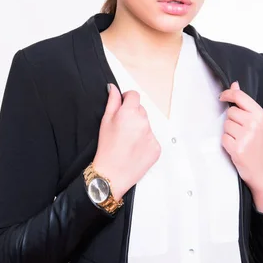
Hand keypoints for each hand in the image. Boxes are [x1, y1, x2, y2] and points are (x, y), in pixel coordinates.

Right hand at [93, 83, 160, 200]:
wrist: (112, 174)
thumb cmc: (106, 148)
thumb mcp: (105, 121)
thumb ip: (112, 102)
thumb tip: (113, 88)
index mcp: (130, 113)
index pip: (134, 95)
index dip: (127, 99)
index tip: (123, 106)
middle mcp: (144, 122)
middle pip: (141, 111)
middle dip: (133, 116)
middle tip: (122, 130)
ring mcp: (152, 135)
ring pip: (146, 125)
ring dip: (139, 129)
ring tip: (127, 142)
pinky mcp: (157, 147)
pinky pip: (152, 139)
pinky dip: (145, 142)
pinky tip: (134, 150)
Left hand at [219, 81, 262, 211]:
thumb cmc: (261, 146)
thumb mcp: (258, 122)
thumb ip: (245, 104)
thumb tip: (235, 85)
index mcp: (260, 115)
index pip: (240, 96)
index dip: (228, 94)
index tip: (222, 96)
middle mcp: (253, 124)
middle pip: (230, 112)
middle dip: (232, 121)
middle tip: (242, 131)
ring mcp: (245, 137)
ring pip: (225, 125)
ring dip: (229, 133)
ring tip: (240, 140)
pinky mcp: (237, 149)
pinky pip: (223, 138)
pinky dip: (227, 143)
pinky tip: (237, 148)